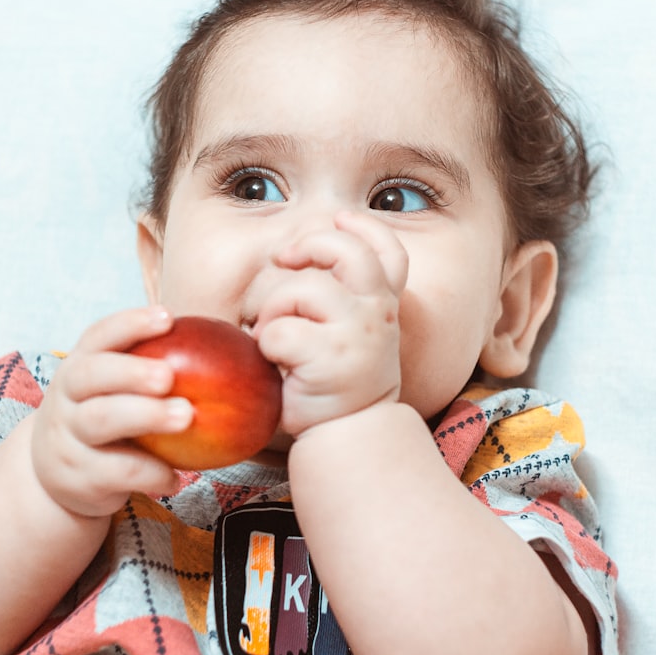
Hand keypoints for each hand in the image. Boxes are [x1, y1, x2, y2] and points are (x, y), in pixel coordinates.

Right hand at [29, 306, 192, 516]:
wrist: (55, 477)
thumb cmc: (105, 421)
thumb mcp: (113, 393)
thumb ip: (152, 372)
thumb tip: (229, 350)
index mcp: (79, 367)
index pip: (98, 336)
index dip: (130, 324)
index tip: (168, 318)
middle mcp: (66, 397)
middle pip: (91, 375)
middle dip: (131, 371)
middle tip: (169, 376)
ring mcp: (67, 437)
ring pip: (99, 421)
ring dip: (145, 415)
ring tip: (185, 416)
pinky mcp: (77, 476)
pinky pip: (116, 471)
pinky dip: (150, 472)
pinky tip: (175, 477)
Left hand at [255, 210, 408, 436]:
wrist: (347, 435)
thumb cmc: (336, 380)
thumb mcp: (351, 333)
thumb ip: (341, 296)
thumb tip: (296, 249)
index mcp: (383, 305)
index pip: (390, 252)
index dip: (365, 228)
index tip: (340, 218)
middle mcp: (377, 313)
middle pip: (345, 251)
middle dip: (308, 245)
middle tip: (285, 259)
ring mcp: (357, 334)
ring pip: (299, 290)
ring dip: (273, 311)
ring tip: (273, 338)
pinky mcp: (330, 358)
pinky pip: (278, 333)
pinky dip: (265, 347)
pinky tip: (275, 365)